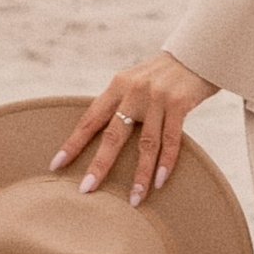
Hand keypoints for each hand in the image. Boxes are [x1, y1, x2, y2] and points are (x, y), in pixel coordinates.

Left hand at [53, 53, 217, 205]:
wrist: (197, 52)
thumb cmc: (162, 74)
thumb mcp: (135, 80)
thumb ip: (119, 102)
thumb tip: (100, 132)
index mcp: (118, 85)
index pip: (91, 118)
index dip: (73, 143)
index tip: (56, 165)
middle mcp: (134, 91)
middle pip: (113, 134)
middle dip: (99, 165)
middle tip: (86, 190)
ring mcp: (157, 98)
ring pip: (145, 144)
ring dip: (140, 175)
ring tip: (133, 200)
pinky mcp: (179, 104)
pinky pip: (171, 140)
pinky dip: (165, 163)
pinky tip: (159, 183)